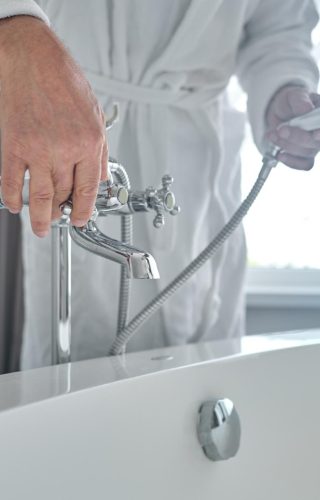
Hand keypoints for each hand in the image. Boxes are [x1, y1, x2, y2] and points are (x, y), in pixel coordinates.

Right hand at [0, 16, 106, 236]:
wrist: (31, 57)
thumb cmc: (63, 80)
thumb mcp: (95, 115)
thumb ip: (99, 150)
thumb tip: (101, 178)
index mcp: (89, 142)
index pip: (89, 189)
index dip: (84, 210)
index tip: (79, 220)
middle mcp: (65, 149)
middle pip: (65, 194)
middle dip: (62, 211)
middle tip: (59, 219)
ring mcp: (38, 150)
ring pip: (41, 197)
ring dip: (40, 218)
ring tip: (41, 228)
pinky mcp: (13, 146)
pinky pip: (12, 182)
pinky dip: (12, 198)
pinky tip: (15, 206)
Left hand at [265, 85, 319, 169]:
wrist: (280, 112)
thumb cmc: (290, 102)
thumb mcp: (293, 95)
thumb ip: (300, 101)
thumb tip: (307, 109)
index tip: (315, 135)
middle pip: (317, 142)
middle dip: (297, 138)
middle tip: (281, 130)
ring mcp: (315, 144)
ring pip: (307, 152)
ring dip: (287, 145)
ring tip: (273, 134)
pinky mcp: (306, 155)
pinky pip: (305, 164)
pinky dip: (292, 162)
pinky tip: (280, 155)